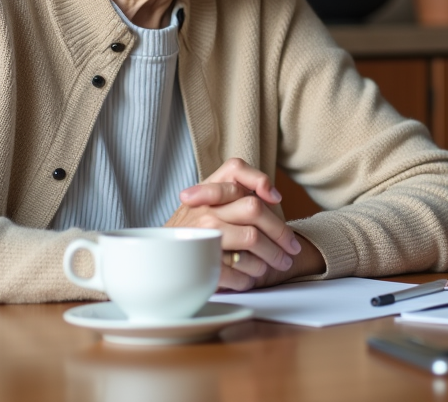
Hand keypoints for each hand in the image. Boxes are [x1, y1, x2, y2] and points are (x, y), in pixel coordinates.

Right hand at [164, 158, 300, 290]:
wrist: (155, 259)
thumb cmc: (191, 231)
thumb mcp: (205, 205)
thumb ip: (234, 194)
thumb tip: (272, 196)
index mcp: (207, 191)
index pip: (235, 169)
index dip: (259, 180)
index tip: (275, 198)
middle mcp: (204, 209)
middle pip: (254, 208)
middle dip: (280, 230)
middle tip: (292, 248)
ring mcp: (202, 234)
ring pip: (252, 238)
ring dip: (271, 256)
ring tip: (277, 264)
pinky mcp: (201, 263)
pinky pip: (238, 269)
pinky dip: (249, 277)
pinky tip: (250, 279)